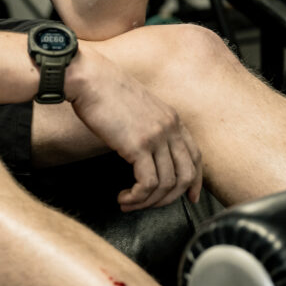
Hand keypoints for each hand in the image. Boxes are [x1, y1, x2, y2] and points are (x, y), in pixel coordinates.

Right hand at [66, 43, 203, 210]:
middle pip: (186, 175)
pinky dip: (137, 197)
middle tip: (149, 206)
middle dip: (169, 198)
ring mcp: (157, 136)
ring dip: (147, 202)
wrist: (90, 79)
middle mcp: (170, 127)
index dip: (195, 181)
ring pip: (166, 184)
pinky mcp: (139, 145)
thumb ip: (150, 127)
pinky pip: (147, 184)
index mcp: (172, 118)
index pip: (196, 156)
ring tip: (129, 202)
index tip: (190, 197)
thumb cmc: (106, 92)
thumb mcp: (139, 108)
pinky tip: (124, 197)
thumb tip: (147, 154)